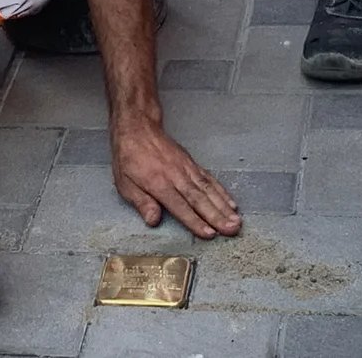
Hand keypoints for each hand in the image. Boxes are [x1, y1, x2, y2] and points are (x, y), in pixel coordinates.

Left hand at [111, 118, 240, 238]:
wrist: (137, 128)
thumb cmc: (129, 157)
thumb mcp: (124, 182)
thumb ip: (141, 202)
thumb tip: (153, 221)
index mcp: (158, 184)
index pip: (180, 206)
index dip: (195, 221)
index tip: (210, 233)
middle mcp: (176, 176)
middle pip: (199, 199)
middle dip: (217, 217)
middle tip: (232, 230)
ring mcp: (186, 169)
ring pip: (208, 190)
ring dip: (224, 206)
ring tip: (237, 221)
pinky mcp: (192, 163)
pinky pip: (209, 179)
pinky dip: (222, 191)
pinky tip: (231, 203)